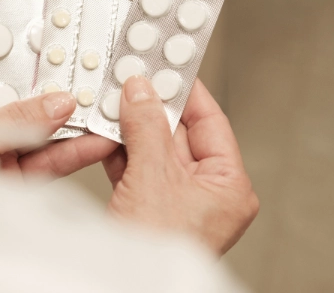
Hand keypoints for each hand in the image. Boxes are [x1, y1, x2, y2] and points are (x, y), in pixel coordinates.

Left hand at [0, 66, 115, 178]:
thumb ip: (13, 120)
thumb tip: (53, 103)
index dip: (30, 62)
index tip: (63, 52)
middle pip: (26, 101)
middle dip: (61, 93)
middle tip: (93, 81)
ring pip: (42, 133)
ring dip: (75, 123)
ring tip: (102, 110)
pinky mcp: (13, 182)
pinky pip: (48, 162)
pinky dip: (74, 153)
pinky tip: (95, 141)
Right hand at [102, 76, 258, 255]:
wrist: (123, 287)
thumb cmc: (157, 253)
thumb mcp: (153, 179)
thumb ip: (146, 128)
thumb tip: (140, 91)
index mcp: (228, 186)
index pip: (210, 123)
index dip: (187, 91)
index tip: (169, 64)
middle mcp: (206, 192)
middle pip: (178, 133)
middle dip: (151, 107)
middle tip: (132, 78)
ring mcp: (176, 201)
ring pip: (153, 149)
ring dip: (131, 127)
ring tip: (114, 100)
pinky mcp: (148, 207)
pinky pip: (136, 167)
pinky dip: (119, 149)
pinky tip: (105, 130)